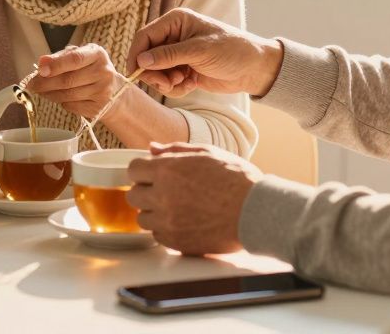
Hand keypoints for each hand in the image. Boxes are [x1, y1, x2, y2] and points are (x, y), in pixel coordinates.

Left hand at [28, 44, 124, 119]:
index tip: (40, 70)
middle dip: (45, 83)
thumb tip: (42, 62)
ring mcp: (103, 92)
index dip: (56, 65)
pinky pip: (71, 106)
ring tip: (42, 91)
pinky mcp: (98, 108)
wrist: (113, 91)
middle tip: (32, 84)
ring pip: (67, 95)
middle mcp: (103, 72)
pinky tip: (59, 97)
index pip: (75, 59)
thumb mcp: (79, 56)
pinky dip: (60, 102)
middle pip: (68, 80)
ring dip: (49, 94)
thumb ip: (59, 57)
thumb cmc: (89, 69)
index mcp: (97, 54)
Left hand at [126, 143, 263, 255]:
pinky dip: (165, 230)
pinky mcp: (176, 241)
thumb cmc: (237, 179)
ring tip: (177, 208)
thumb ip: (175, 150)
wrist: (256, 212)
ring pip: (143, 218)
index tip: (152, 174)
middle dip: (146, 191)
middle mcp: (163, 196)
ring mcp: (168, 221)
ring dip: (154, 212)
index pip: (134, 170)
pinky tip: (183, 222)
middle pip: (133, 195)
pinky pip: (157, 236)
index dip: (143, 171)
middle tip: (165, 190)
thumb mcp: (207, 153)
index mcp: (168, 170)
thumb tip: (152, 149)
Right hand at [127, 8, 283, 97]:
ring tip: (185, 83)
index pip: (145, 36)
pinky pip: (168, 82)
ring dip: (167, 82)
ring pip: (156, 72)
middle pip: (147, 57)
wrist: (254, 68)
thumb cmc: (232, 50)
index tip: (135, 73)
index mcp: (176, 21)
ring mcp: (178, 54)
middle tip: (168, 84)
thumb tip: (141, 60)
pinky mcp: (184, 69)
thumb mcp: (199, 51)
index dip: (137, 55)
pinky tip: (192, 84)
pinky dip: (176, 87)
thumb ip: (168, 55)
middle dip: (155, 73)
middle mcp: (174, 36)